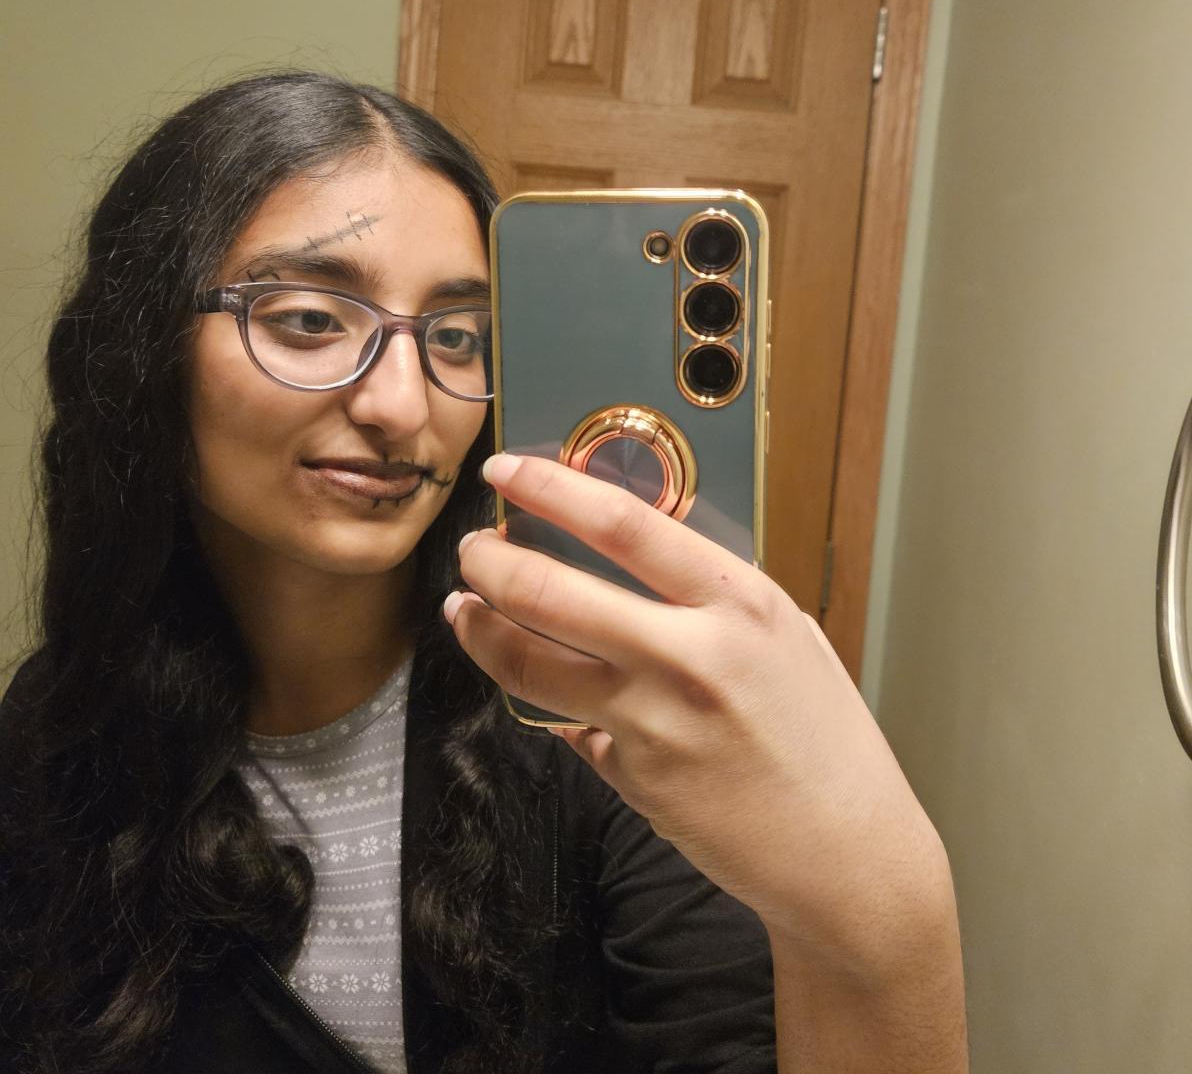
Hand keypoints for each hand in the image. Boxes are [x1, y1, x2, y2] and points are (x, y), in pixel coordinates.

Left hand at [445, 452, 956, 985]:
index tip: (508, 469)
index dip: (549, 488)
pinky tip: (537, 686)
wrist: (846, 854)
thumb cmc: (824, 736)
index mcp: (738, 603)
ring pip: (528, 662)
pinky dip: (543, 700)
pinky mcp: (629, 775)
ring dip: (480, 630)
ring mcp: (652, 722)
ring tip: (465, 609)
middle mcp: (689, 656)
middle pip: (549, 591)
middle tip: (472, 548)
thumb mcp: (786, 635)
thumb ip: (710, 596)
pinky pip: (565, 724)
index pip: (622, 522)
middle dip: (488, 561)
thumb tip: (631, 557)